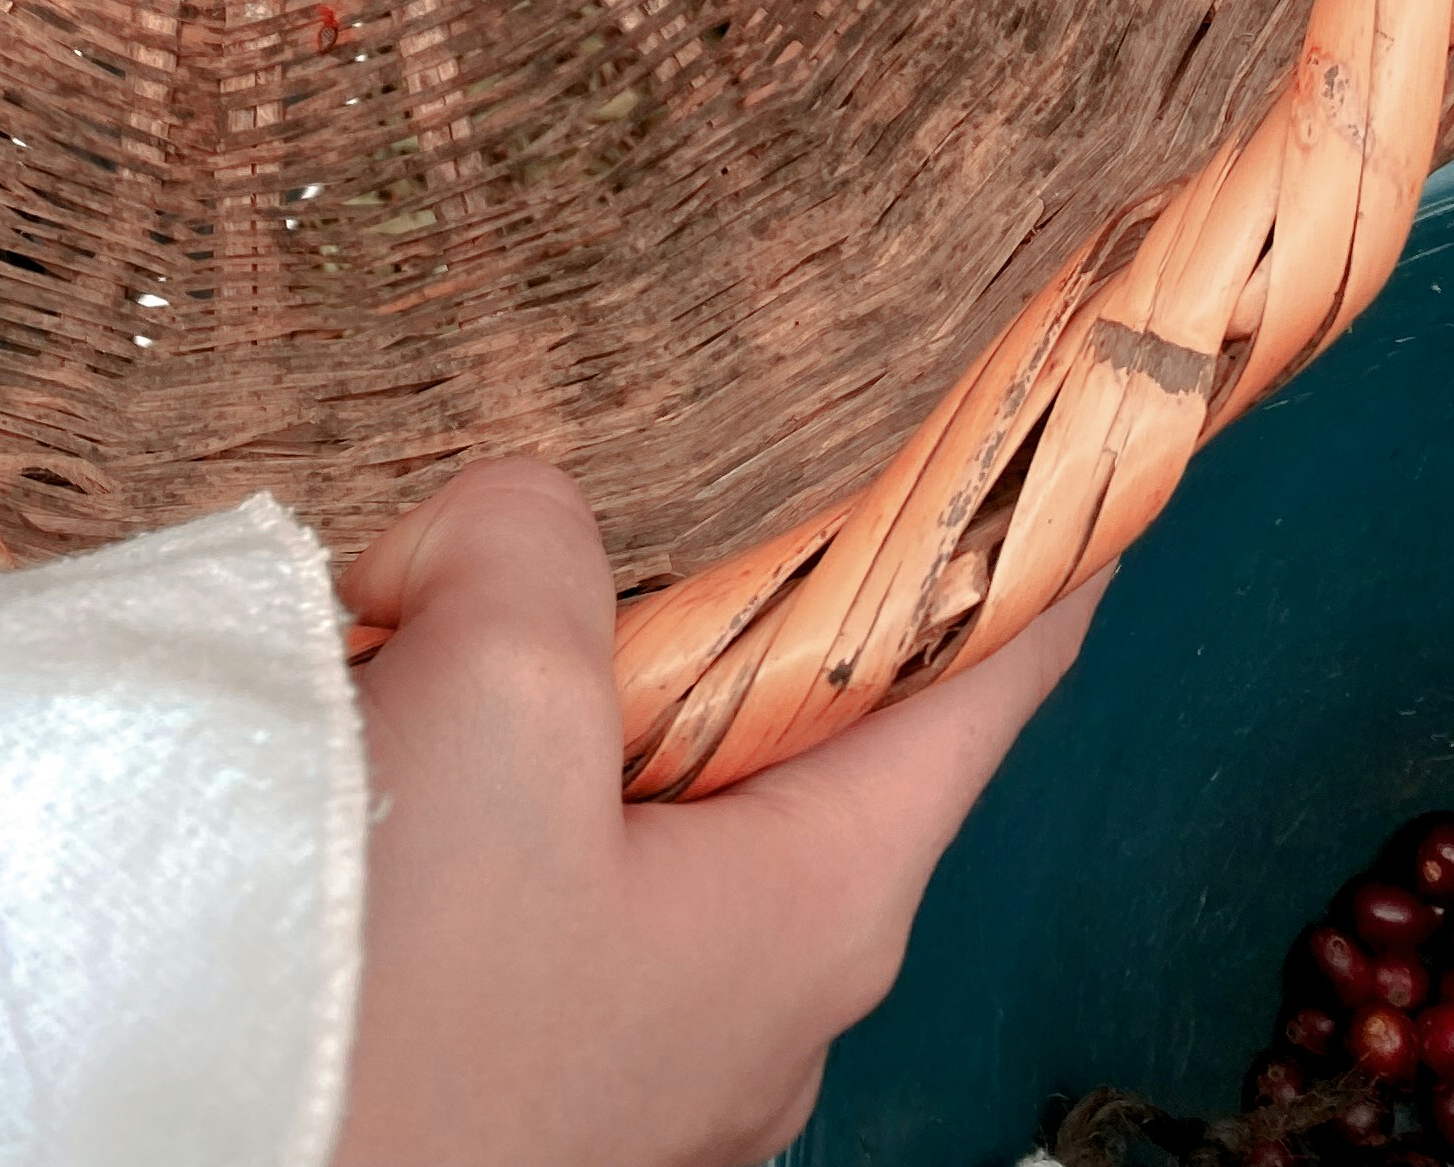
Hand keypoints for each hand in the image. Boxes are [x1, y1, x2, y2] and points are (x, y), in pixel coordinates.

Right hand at [334, 456, 1104, 1166]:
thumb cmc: (391, 1009)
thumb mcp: (488, 694)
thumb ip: (532, 541)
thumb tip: (508, 535)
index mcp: (828, 899)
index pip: (1001, 669)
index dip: (1038, 522)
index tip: (1072, 397)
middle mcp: (775, 985)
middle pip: (809, 709)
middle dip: (726, 572)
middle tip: (634, 465)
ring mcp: (655, 1037)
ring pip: (661, 780)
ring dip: (570, 674)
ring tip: (442, 604)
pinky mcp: (536, 1056)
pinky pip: (555, 859)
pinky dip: (492, 766)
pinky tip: (381, 730)